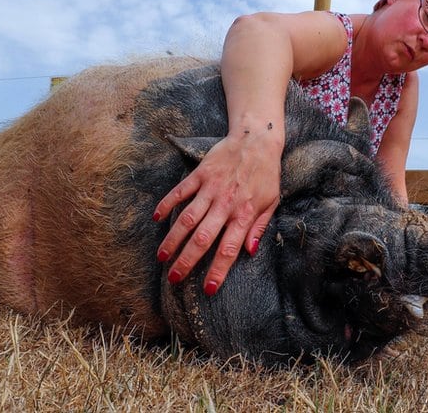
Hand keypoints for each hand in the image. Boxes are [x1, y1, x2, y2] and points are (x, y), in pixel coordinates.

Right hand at [152, 132, 280, 294]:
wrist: (257, 139)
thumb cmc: (266, 173)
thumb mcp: (271, 202)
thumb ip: (259, 227)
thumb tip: (250, 252)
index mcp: (245, 214)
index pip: (229, 249)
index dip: (218, 270)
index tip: (208, 289)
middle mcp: (226, 204)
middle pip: (203, 238)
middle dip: (187, 261)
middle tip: (174, 278)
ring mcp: (211, 189)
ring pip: (188, 218)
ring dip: (173, 239)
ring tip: (162, 256)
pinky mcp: (201, 174)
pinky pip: (180, 191)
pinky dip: (167, 204)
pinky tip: (156, 218)